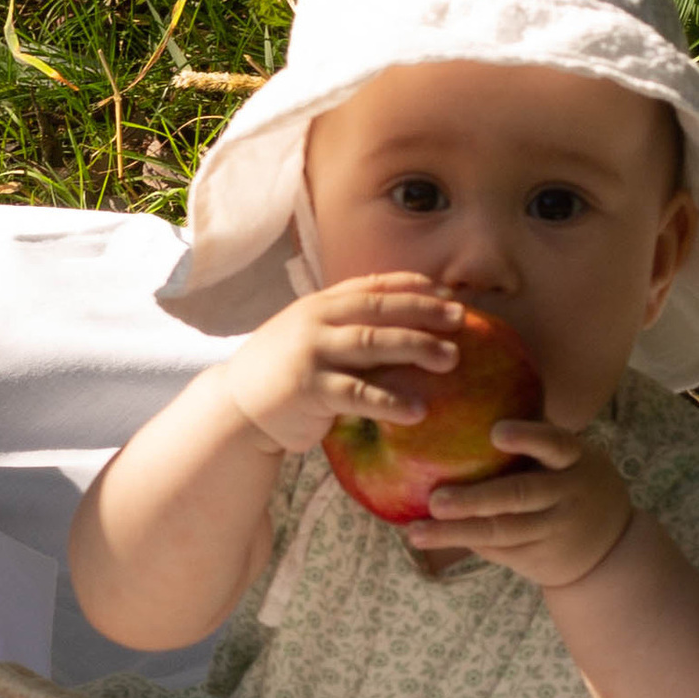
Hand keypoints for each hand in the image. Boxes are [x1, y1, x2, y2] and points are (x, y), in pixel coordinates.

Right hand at [221, 272, 469, 455]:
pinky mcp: (309, 388)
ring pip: (372, 343)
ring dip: (416, 348)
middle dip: (424, 312)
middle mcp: (316, 320)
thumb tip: (405, 328)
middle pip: (379, 310)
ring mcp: (311, 352)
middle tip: (462, 320)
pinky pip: (358, 393)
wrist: (236, 406)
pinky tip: (418, 411)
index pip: (372, 286)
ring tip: (451, 359)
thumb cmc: (284, 373)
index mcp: (320, 304)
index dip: (412, 286)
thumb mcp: (311, 338)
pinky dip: (390, 402)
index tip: (447, 293)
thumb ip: (346, 328)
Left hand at [415, 424, 634, 590]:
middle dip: (476, 500)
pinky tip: (429, 537)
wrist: (610, 549)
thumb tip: (475, 384)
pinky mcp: (538, 559)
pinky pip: (498, 550)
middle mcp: (566, 496)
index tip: (496, 432)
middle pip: (520, 496)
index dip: (528, 437)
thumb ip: (535, 432)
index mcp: (575, 460)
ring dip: (456, 533)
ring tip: (416, 532)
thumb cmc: (571, 481)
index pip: (555, 444)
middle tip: (436, 500)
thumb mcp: (570, 456)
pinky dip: (464, 542)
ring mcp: (553, 531)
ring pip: (502, 532)